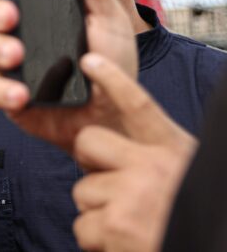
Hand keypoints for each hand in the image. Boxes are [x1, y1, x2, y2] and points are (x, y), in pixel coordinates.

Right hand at [0, 0, 137, 151]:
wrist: (117, 116)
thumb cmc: (111, 65)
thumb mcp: (110, 20)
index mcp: (36, 9)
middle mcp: (16, 32)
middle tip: (11, 17)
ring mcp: (8, 63)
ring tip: (16, 56)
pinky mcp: (6, 94)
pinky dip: (1, 90)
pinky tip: (22, 93)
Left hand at [70, 54, 195, 251]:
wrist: (210, 251)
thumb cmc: (193, 216)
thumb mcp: (186, 176)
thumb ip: (155, 159)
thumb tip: (117, 153)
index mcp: (173, 152)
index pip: (139, 106)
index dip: (113, 80)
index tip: (90, 60)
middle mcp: (152, 169)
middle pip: (87, 143)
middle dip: (90, 165)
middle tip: (113, 186)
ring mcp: (131, 197)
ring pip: (82, 192)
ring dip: (98, 213)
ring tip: (132, 226)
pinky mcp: (115, 227)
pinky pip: (83, 227)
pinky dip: (99, 242)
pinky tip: (124, 245)